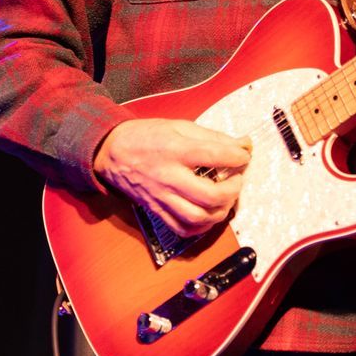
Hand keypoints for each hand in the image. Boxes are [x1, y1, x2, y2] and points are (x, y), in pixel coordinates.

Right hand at [93, 118, 252, 238]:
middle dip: (233, 190)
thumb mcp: (179, 126)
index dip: (236, 157)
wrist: (112, 152)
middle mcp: (168, 176)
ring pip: (198, 217)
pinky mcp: (157, 210)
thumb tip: (242, 144)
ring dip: (220, 211)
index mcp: (174, 150)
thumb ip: (212, 137)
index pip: (214, 155)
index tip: (243, 156)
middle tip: (236, 180)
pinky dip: (202, 226)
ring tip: (225, 199)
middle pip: (209, 195)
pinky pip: (183, 229)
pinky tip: (209, 213)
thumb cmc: (146, 136)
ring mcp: (162, 197)